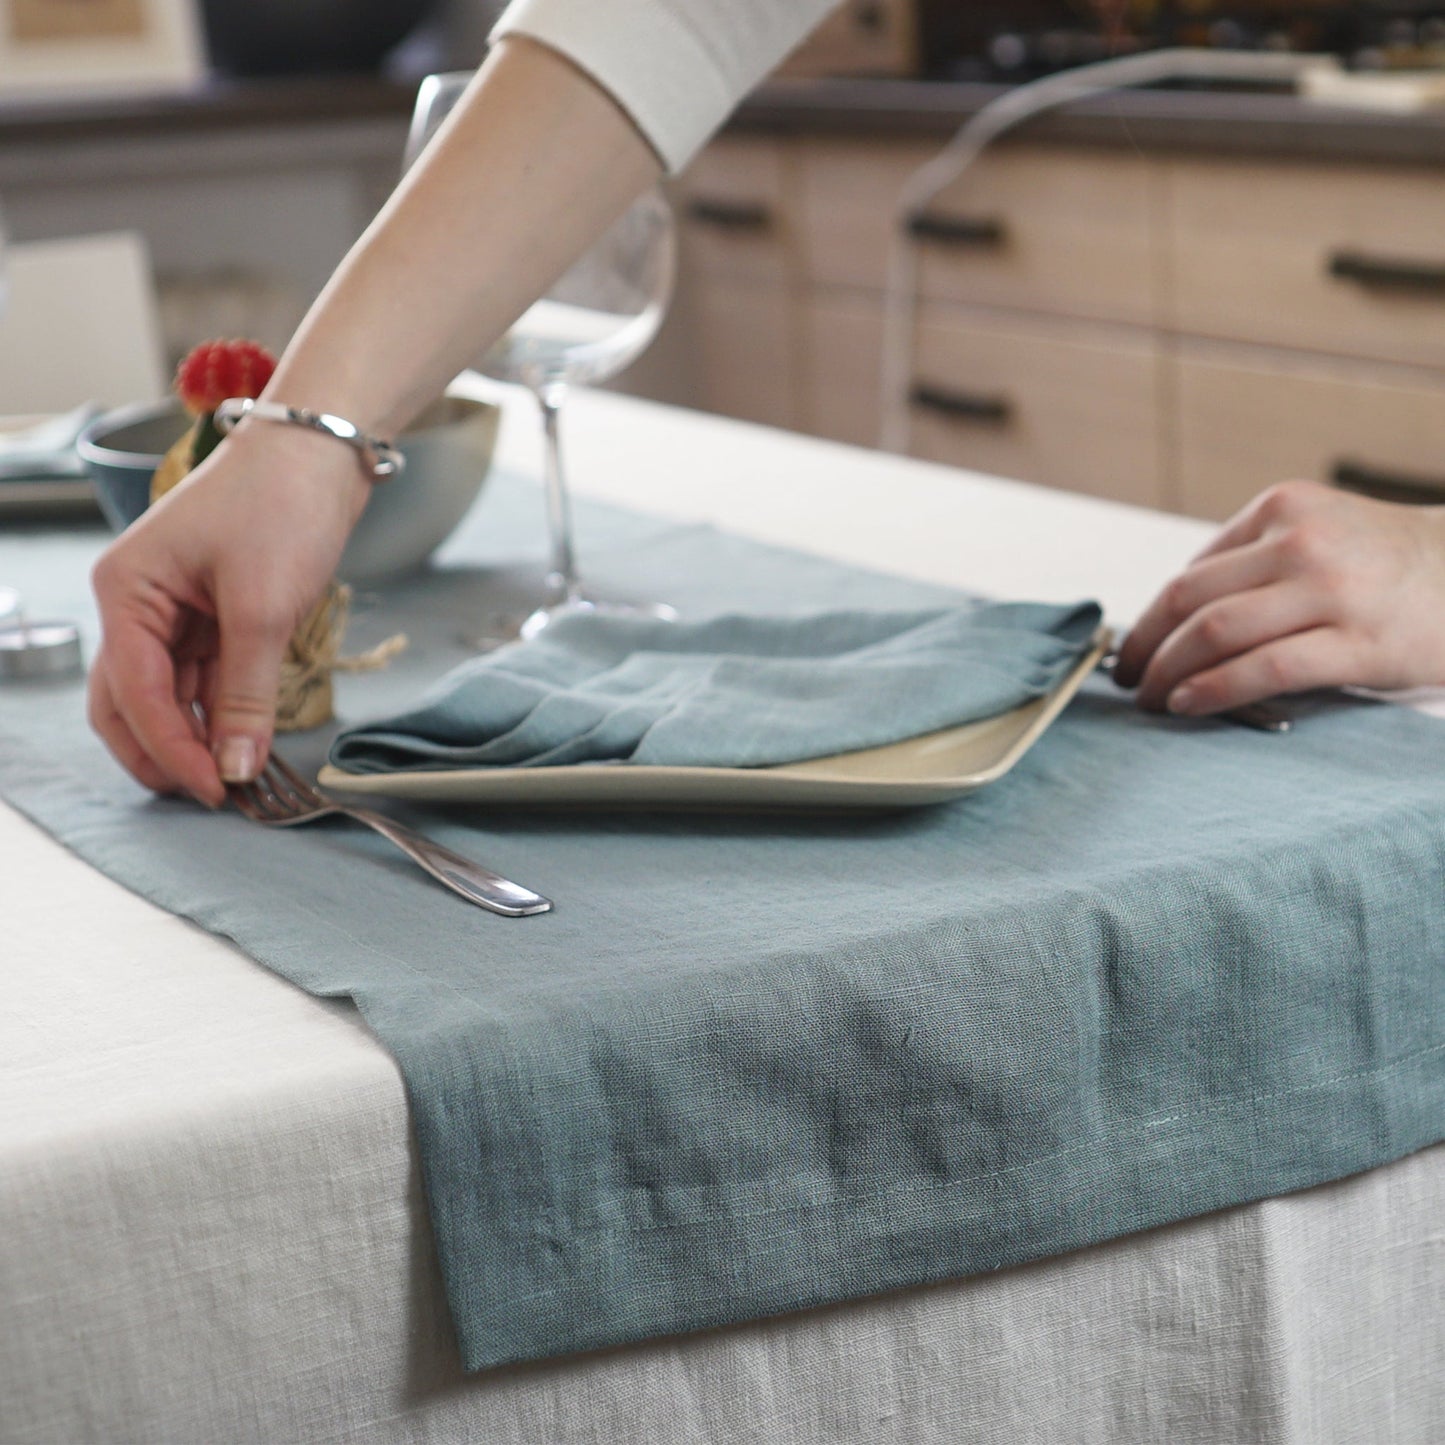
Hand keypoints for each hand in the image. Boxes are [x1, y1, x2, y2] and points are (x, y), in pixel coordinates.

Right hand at [88, 423, 370, 805]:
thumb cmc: (281, 505)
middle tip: (211, 798)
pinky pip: (203, 679)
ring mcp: (172, 610)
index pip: (134, 691)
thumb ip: (246, 693)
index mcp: (127, 591)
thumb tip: (236, 766)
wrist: (321, 452)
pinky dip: (220, 712)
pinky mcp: (212, 615)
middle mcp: (138, 603)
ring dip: (194, 738)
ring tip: (234, 780)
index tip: (214, 791)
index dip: (172, 748)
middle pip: (129, 702)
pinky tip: (245, 743)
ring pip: (167, 695)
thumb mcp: (263, 607)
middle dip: (164, 752)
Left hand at [1113, 479, 1444, 714]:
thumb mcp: (1322, 537)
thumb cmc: (1391, 569)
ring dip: (1167, 671)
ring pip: (1215, 632)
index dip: (1150, 619)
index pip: (1192, 572)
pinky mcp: (1359, 642)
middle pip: (1189, 600)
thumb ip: (1257, 565)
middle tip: (1125, 679)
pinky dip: (1211, 689)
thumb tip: (1175, 619)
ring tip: (1148, 699)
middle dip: (1144, 646)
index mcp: (1283, 509)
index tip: (1131, 650)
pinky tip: (1185, 704)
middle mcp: (1302, 542)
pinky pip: (1263, 668)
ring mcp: (1331, 590)